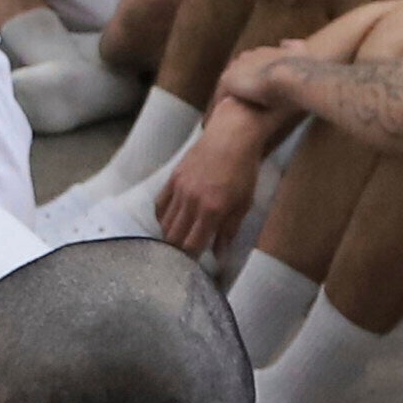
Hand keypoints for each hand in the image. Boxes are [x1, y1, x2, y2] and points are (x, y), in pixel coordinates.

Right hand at [153, 104, 271, 257]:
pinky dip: (162, 218)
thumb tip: (218, 255)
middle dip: (177, 251)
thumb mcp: (243, 204)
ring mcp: (179, 190)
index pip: (192, 245)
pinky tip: (170, 222)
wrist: (231, 138)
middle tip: (184, 255)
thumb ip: (228, 231)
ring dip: (170, 235)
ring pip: (164, 223)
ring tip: (177, 240)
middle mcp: (191, 202)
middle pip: (174, 237)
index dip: (191, 259)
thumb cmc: (243, 172)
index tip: (194, 264)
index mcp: (212, 210)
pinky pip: (159, 205)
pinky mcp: (172, 179)